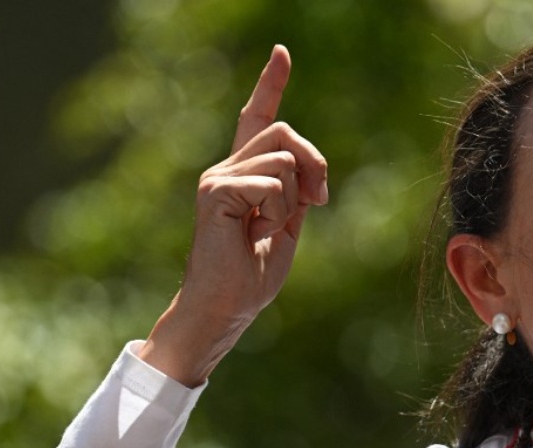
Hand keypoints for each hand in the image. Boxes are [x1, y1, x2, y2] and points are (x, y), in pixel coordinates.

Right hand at [139, 45, 328, 385]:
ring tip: (271, 229)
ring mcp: (217, 177)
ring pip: (283, 158)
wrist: (225, 309)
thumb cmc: (251, 276)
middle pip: (285, 132)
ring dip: (295, 198)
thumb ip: (297, 194)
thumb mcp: (287, 227)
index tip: (281, 53)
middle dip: (314, 164)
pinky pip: (272, 184)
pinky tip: (256, 233)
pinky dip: (278, 212)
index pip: (257, 119)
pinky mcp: (215, 192)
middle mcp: (226, 167)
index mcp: (244, 174)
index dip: (271, 85)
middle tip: (318, 201)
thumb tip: (312, 173)